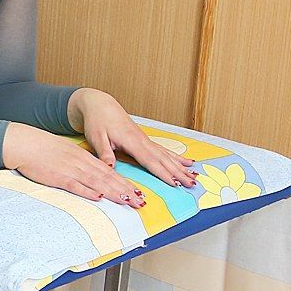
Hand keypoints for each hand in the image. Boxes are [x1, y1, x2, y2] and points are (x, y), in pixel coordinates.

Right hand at [2, 123, 146, 207]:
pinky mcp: (58, 177)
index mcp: (84, 157)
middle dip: (126, 190)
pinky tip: (98, 197)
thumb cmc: (44, 148)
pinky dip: (88, 191)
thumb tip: (93, 175)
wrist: (25, 143)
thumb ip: (81, 163)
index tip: (138, 192)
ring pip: (97, 183)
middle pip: (108, 178)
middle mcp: (81, 163)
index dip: (125, 183)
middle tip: (141, 202)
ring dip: (113, 193)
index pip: (110, 172)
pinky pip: (76, 186)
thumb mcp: (67, 152)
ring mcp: (71, 170)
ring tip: (127, 201)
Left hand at [69, 88, 197, 190]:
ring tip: (194, 177)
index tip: (174, 183)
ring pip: (167, 155)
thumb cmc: (97, 121)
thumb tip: (110, 168)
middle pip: (164, 159)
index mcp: (132, 141)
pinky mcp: (145, 139)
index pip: (150, 160)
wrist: (100, 105)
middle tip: (192, 184)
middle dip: (178, 173)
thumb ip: (104, 153)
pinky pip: (164, 150)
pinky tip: (187, 162)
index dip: (163, 173)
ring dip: (181, 167)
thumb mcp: (96, 137)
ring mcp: (145, 140)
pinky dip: (176, 157)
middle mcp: (142, 141)